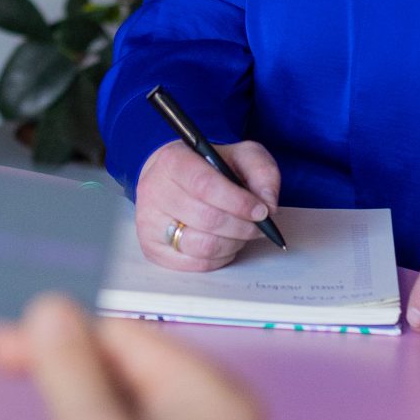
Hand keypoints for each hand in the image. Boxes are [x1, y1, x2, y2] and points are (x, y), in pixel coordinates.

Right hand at [0, 295, 264, 419]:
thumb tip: (53, 309)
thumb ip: (67, 365)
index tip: (1, 349)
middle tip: (3, 370)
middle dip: (67, 370)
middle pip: (132, 370)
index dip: (58, 337)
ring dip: (77, 412)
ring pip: (129, 414)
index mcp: (221, 404)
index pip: (129, 335)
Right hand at [133, 139, 281, 272]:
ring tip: (241, 233)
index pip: (204, 185)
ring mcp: (150, 223)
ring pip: (202, 246)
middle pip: (206, 219)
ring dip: (232, 244)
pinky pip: (196, 264)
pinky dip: (220, 257)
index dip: (238, 202)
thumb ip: (262, 172)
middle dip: (242, 226)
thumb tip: (268, 204)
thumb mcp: (240, 156)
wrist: (173, 178)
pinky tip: (225, 243)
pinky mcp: (153, 248)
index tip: (261, 211)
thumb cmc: (208, 168)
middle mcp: (155, 191)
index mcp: (173, 161)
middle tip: (259, 226)